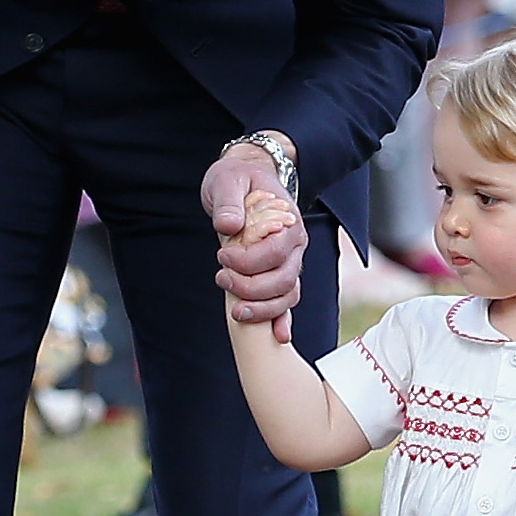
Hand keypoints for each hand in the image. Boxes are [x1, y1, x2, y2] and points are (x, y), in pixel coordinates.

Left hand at [205, 145, 306, 333]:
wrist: (245, 180)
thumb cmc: (236, 179)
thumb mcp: (227, 180)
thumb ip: (228, 202)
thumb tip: (229, 226)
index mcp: (287, 222)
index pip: (276, 252)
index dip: (249, 261)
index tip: (222, 256)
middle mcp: (295, 246)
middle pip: (284, 279)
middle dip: (251, 287)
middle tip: (221, 277)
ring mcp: (290, 262)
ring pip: (287, 296)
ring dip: (262, 309)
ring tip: (235, 310)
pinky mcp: (279, 274)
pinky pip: (286, 301)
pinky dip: (282, 320)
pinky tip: (278, 337)